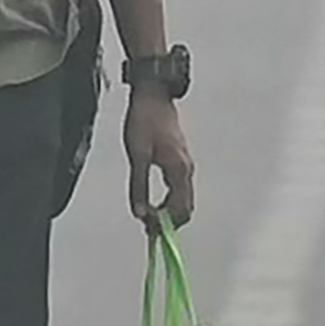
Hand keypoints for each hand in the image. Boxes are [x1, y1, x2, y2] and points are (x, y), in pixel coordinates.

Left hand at [126, 86, 198, 228]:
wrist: (153, 96)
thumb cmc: (144, 122)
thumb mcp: (137, 156)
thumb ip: (138, 186)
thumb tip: (140, 214)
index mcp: (178, 170)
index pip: (181, 210)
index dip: (166, 224)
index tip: (148, 229)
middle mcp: (186, 170)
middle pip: (185, 207)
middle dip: (168, 221)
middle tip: (147, 227)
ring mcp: (185, 165)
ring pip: (183, 199)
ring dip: (168, 211)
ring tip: (147, 216)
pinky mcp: (179, 160)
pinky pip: (179, 188)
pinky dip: (169, 200)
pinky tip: (153, 201)